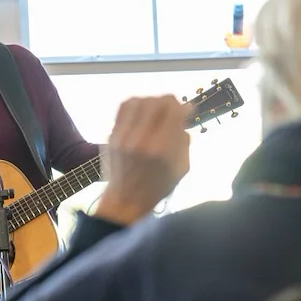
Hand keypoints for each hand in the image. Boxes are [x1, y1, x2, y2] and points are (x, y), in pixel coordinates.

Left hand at [92, 96, 189, 225]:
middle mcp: (142, 140)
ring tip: (157, 109)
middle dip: (170, 101)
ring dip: (152, 100)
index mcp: (162, 150)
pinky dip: (136, 103)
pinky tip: (142, 110)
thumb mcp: (181, 169)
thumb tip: (186, 115)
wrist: (124, 200)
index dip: (184, 106)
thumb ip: (184, 141)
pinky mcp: (112, 135)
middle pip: (157, 102)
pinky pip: (123, 107)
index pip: (174, 111)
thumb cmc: (157, 188)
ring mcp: (124, 136)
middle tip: (173, 109)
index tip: (188, 110)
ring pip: (140, 100)